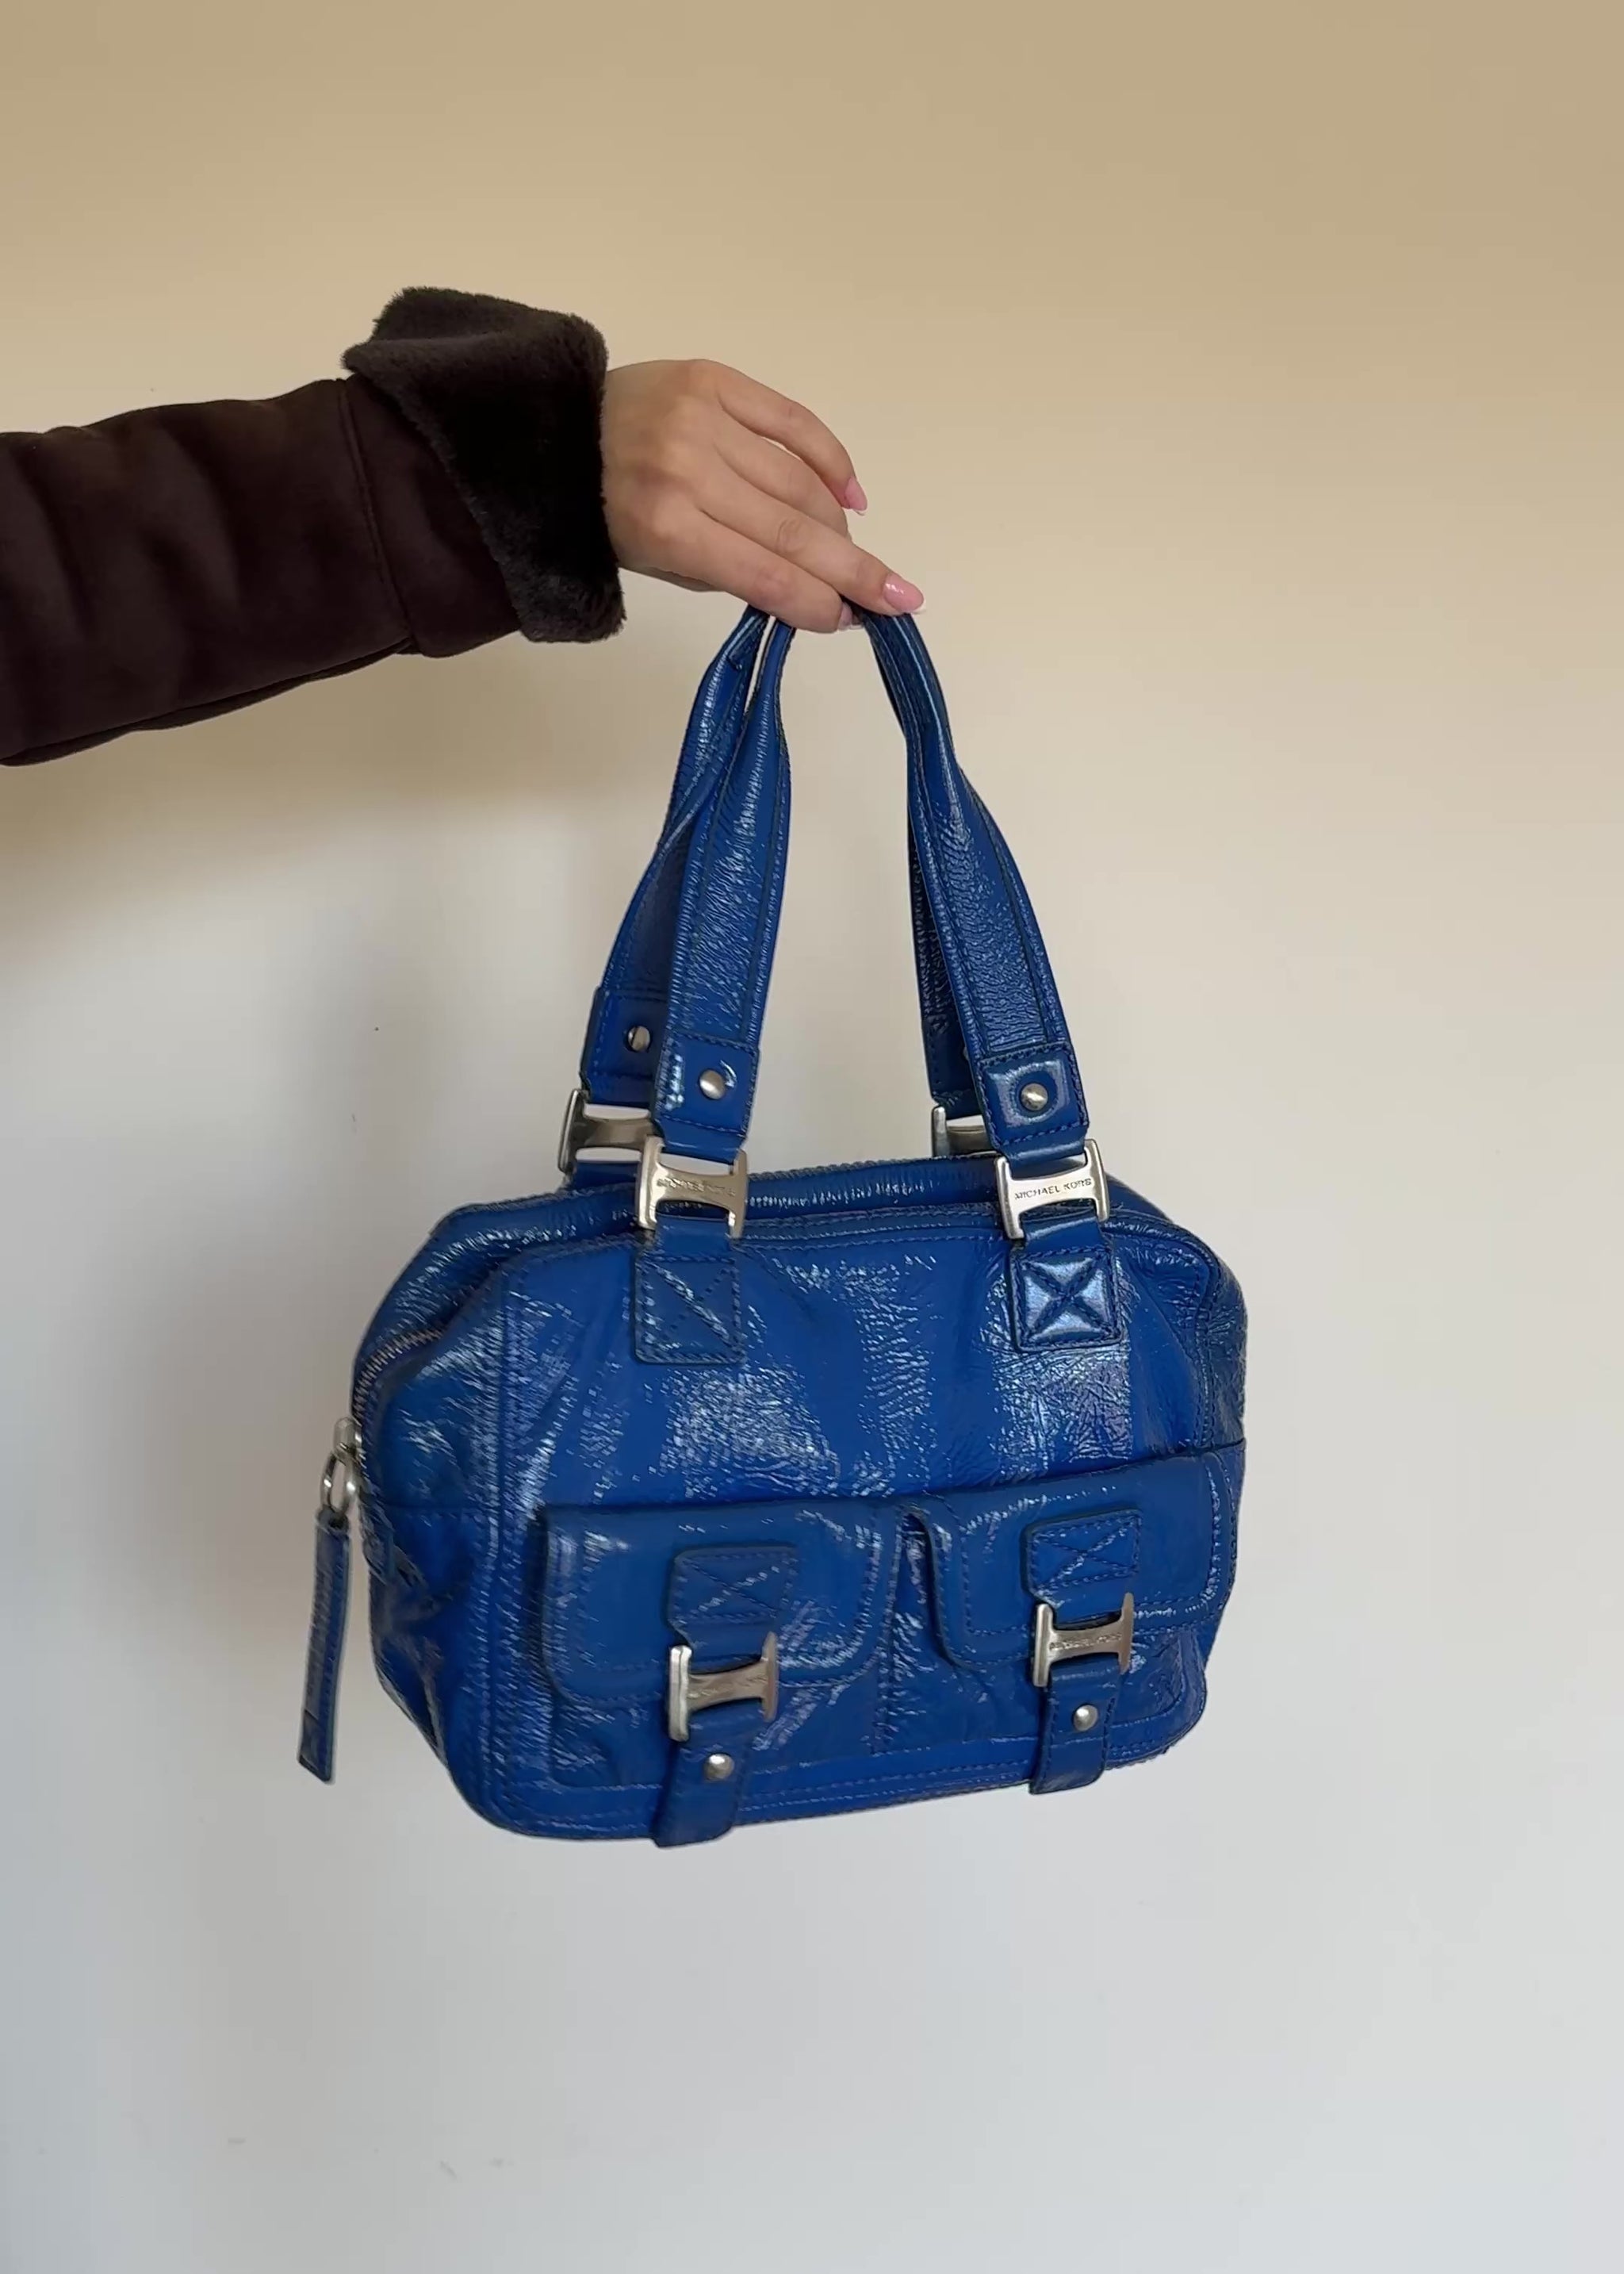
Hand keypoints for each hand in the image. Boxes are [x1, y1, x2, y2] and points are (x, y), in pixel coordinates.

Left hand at [600, 359, 923, 631]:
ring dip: (839, 525)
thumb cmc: (608, 516)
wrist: (558, 435)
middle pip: (792, 528)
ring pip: (798, 479)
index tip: (854, 620)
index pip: (764, 572)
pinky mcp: (715, 379)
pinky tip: (852, 496)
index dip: (816, 601)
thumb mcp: (660, 562)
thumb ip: (735, 574)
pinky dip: (830, 459)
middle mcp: (688, 470)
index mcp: (666, 527)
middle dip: (853, 569)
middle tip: (899, 597)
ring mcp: (703, 419)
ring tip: (857, 555)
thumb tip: (817, 594)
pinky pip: (792, 421)